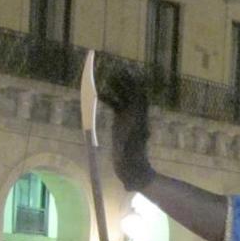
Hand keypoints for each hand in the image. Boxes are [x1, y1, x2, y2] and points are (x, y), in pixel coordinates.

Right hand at [101, 69, 155, 189]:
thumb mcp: (131, 149)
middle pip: (131, 94)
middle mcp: (135, 116)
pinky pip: (115, 106)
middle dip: (125, 81)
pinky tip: (100, 94)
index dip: (135, 85)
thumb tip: (133, 123)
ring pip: (122, 97)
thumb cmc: (133, 162)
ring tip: (109, 75)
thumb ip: (130, 136)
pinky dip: (109, 99)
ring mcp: (127, 118)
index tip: (129, 73)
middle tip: (117, 68)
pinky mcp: (120, 123)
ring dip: (117, 87)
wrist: (133, 171)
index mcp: (139, 119)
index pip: (138, 97)